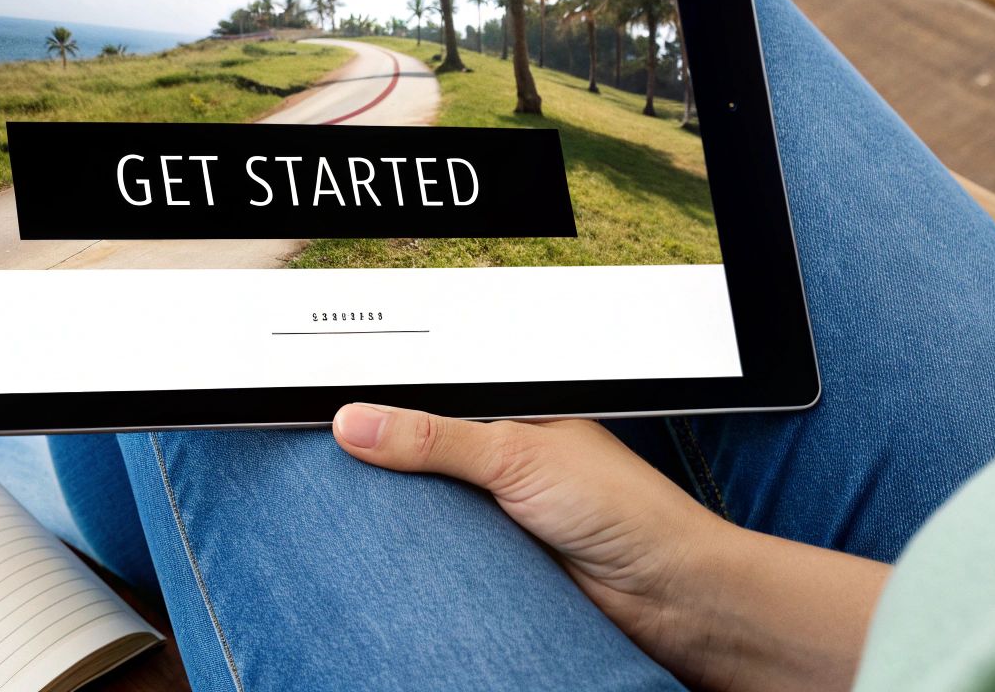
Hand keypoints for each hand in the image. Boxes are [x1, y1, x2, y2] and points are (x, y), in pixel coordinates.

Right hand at [332, 404, 887, 691]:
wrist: (666, 594)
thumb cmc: (624, 509)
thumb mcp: (515, 455)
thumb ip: (434, 438)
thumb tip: (358, 422)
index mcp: (514, 415)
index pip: (432, 400)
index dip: (383, 405)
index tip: (330, 412)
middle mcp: (505, 460)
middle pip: (421, 452)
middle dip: (383, 456)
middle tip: (328, 454)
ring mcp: (500, 511)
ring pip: (425, 505)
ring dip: (400, 511)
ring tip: (345, 504)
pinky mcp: (499, 561)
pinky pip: (440, 553)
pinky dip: (418, 555)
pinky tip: (389, 550)